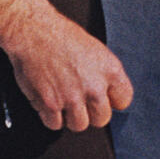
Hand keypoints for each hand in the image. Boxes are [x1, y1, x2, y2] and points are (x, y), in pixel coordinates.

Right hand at [0, 0, 131, 134]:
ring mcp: (72, 97)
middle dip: (91, 113)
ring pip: (79, 125)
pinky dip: (50, 117)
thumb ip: (103, 74)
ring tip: (64, 102)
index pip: (124, 100)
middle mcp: (94, 86)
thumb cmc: (62, 36)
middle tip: (81, 103)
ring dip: (70, 117)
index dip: (112, 101)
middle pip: (102, 119)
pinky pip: (55, 125)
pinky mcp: (50, 104)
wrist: (35, 32)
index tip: (104, 100)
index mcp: (110, 70)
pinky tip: (49, 101)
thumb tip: (106, 93)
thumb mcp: (96, 50)